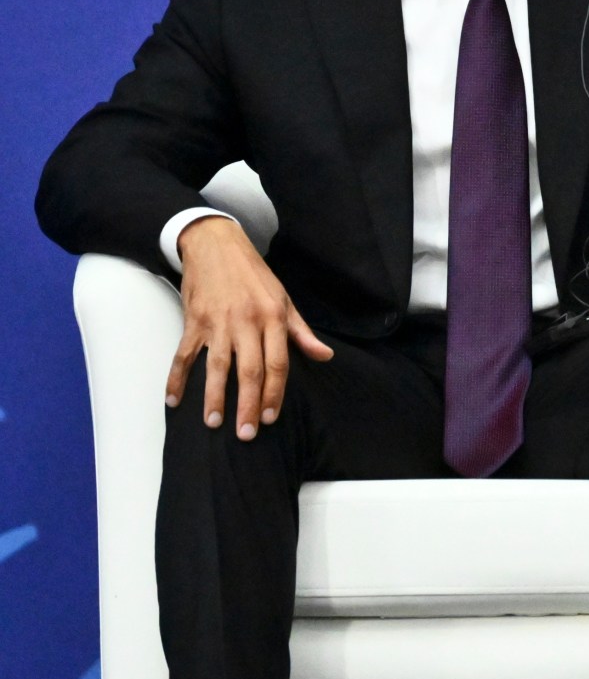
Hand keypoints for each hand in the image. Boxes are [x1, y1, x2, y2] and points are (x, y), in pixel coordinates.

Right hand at [168, 215, 333, 439]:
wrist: (216, 244)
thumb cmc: (254, 275)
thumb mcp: (285, 299)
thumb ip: (302, 332)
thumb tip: (324, 356)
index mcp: (273, 318)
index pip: (277, 364)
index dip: (274, 393)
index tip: (270, 417)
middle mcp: (246, 322)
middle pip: (249, 371)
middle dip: (248, 404)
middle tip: (246, 434)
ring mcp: (218, 322)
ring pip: (217, 366)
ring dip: (214, 397)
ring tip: (215, 423)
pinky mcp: (194, 320)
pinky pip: (184, 354)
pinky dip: (177, 378)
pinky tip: (174, 400)